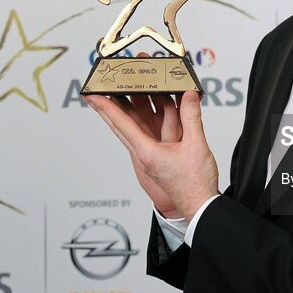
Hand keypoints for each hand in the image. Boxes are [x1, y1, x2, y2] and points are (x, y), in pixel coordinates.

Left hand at [83, 55, 218, 220]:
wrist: (200, 205)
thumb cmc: (195, 183)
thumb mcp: (195, 146)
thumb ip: (191, 118)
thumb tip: (188, 95)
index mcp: (147, 152)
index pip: (122, 124)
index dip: (106, 107)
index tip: (92, 95)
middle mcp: (145, 153)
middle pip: (123, 124)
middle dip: (112, 103)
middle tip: (103, 87)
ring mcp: (151, 155)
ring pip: (135, 126)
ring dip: (129, 107)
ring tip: (122, 89)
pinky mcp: (160, 156)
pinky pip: (149, 131)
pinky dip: (147, 117)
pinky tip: (150, 106)